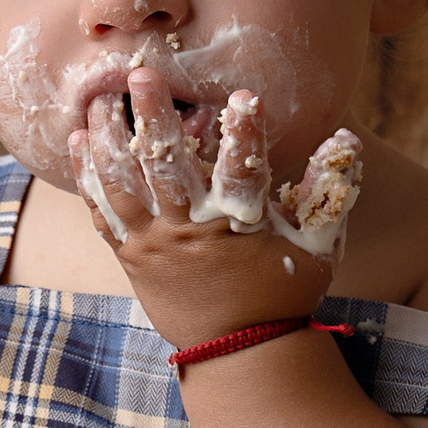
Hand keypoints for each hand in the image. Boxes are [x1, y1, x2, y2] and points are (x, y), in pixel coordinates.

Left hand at [69, 69, 363, 350]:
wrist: (238, 352)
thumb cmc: (283, 295)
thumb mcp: (319, 250)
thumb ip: (328, 193)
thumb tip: (348, 140)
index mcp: (239, 225)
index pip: (243, 172)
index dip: (245, 135)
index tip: (245, 96)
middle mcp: (190, 231)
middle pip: (168, 168)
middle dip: (155, 118)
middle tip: (141, 74)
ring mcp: (156, 243)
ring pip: (125, 184)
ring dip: (109, 140)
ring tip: (97, 100)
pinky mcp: (132, 255)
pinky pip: (105, 212)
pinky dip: (90, 177)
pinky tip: (78, 142)